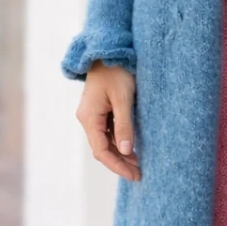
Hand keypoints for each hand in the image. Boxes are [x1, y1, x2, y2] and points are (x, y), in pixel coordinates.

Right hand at [75, 61, 140, 180]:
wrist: (108, 50)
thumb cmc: (116, 71)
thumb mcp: (123, 99)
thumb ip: (124, 125)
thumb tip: (125, 150)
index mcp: (89, 118)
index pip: (101, 151)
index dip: (117, 166)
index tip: (134, 175)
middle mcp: (87, 118)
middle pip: (102, 148)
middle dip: (120, 162)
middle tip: (139, 173)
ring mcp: (92, 114)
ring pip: (105, 141)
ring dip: (120, 153)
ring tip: (138, 163)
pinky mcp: (99, 109)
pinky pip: (107, 131)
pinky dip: (119, 141)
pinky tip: (131, 146)